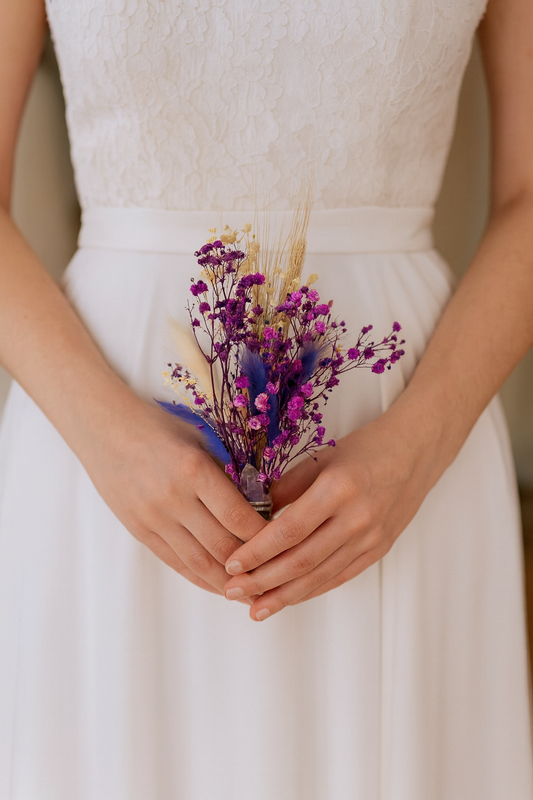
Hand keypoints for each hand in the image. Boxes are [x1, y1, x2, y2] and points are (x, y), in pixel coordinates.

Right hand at [81, 395, 265, 601]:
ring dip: (229, 582)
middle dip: (253, 567)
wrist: (104, 429)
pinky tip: (220, 586)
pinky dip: (201, 578)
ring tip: (254, 592)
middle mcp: (173, 499)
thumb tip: (262, 506)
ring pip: (200, 564)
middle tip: (277, 576)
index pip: (239, 517)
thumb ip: (225, 473)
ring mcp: (154, 519)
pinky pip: (176, 563)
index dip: (265, 537)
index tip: (285, 543)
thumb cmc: (159, 427)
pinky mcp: (140, 532)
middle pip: (222, 547)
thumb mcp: (199, 440)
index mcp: (194, 470)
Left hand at [223, 411, 435, 618]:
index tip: (232, 564)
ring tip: (256, 609)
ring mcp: (371, 538)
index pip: (289, 530)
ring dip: (284, 596)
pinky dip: (311, 590)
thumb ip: (286, 487)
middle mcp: (357, 517)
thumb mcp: (320, 457)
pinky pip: (339, 576)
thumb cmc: (363, 449)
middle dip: (263, 581)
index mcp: (338, 488)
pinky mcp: (378, 550)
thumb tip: (248, 517)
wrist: (414, 453)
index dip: (257, 552)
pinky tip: (289, 599)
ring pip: (320, 576)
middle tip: (233, 592)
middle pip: (302, 560)